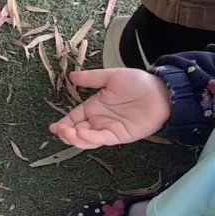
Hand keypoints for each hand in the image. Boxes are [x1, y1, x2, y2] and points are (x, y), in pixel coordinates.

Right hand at [50, 68, 171, 148]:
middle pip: (77, 131)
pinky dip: (90, 139)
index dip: (63, 124)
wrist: (161, 92)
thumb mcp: (111, 76)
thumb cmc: (138, 83)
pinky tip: (81, 134)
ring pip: (86, 139)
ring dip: (75, 138)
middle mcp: (99, 120)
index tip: (54, 127)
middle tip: (59, 131)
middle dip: (66, 134)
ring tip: (67, 133)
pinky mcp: (119, 136)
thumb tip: (72, 76)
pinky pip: (101, 139)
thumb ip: (92, 79)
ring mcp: (108, 129)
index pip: (74, 118)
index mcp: (94, 106)